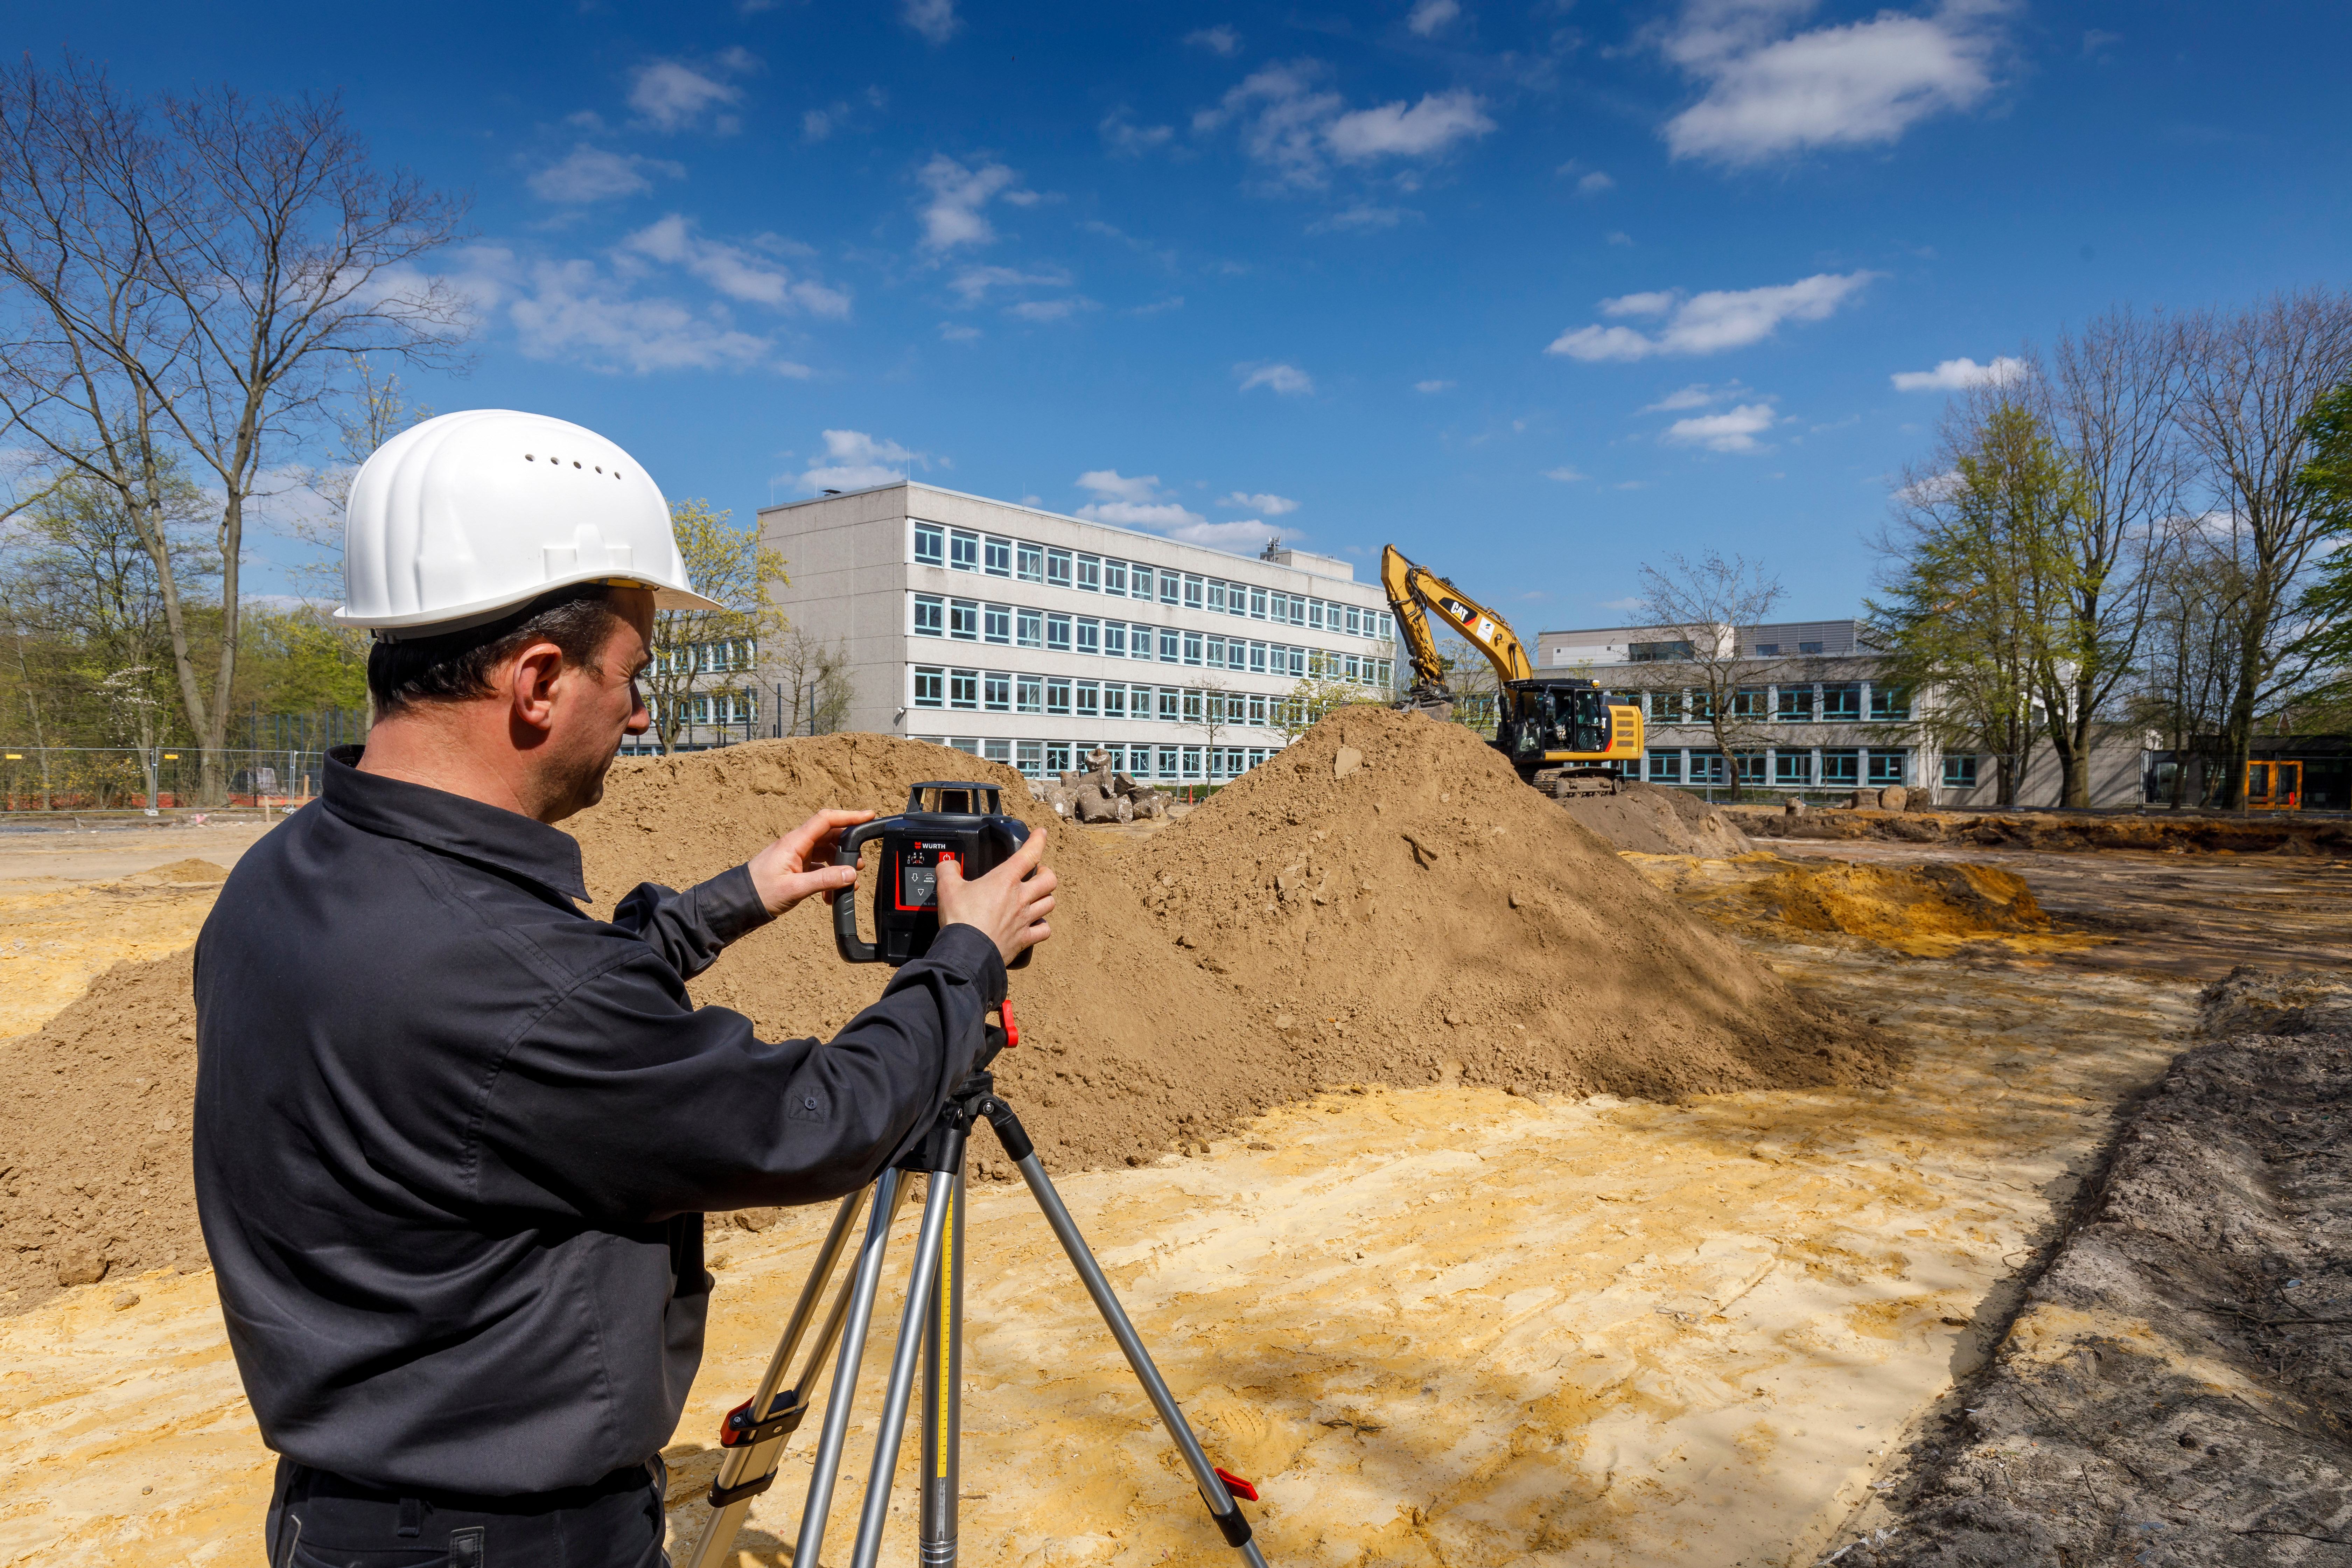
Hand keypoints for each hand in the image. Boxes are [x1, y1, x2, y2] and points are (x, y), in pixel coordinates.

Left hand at [747, 808, 874, 916]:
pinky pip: (818, 866)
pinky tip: (829, 895)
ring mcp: (796, 856)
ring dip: (839, 865)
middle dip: (848, 846)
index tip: (869, 816)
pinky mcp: (795, 868)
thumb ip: (824, 880)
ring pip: (826, 852)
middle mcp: (796, 845)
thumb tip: (850, 874)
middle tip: (860, 862)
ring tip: (848, 881)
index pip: (826, 820)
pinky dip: (828, 877)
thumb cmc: (760, 893)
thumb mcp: (795, 888)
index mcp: (795, 842)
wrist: (738, 903)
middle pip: (830, 835)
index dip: (849, 816)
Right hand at [935, 826, 1054, 965]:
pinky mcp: (1024, 939)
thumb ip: (948, 870)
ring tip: (1037, 897)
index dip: (1038, 840)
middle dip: (1046, 873)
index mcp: (1005, 880)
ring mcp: (1025, 919)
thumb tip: (947, 864)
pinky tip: (1035, 924)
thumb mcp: (947, 888)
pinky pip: (1044, 930)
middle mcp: (1020, 898)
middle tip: (1037, 873)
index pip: (1029, 854)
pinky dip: (1042, 926)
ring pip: (1049, 903)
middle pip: (1049, 879)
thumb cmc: (960, 920)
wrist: (967, 953)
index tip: (1041, 834)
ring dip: (1046, 897)